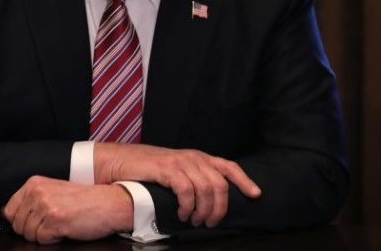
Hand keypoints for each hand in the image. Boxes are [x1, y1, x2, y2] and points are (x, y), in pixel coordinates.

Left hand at [2, 176, 132, 243]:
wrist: (108, 202)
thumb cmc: (83, 199)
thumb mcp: (53, 191)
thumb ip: (33, 200)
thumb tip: (10, 215)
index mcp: (34, 183)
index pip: (8, 210)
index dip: (19, 221)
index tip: (33, 222)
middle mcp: (37, 192)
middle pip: (17, 225)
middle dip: (32, 230)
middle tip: (51, 224)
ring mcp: (46, 206)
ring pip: (29, 234)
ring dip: (43, 235)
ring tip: (60, 225)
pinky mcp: (55, 220)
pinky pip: (41, 240)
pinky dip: (53, 239)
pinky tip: (65, 229)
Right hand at [94, 143, 260, 226]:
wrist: (125, 161)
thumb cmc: (152, 170)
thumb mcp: (178, 170)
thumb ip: (195, 178)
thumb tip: (212, 200)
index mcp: (200, 157)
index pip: (229, 166)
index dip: (245, 180)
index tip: (256, 194)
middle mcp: (194, 157)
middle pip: (220, 184)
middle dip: (219, 208)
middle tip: (209, 223)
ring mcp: (181, 162)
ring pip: (206, 189)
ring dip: (202, 211)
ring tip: (194, 221)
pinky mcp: (168, 169)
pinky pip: (187, 190)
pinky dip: (187, 207)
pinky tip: (182, 214)